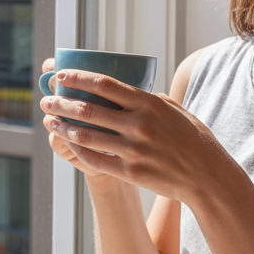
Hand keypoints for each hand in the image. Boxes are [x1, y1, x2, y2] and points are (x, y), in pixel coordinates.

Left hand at [41, 69, 239, 204]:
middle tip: (46, 100)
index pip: (105, 85)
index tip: (60, 76)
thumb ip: (151, 99)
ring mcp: (133, 149)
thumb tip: (128, 90)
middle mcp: (139, 124)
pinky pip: (96, 159)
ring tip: (50, 122)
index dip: (78, 78)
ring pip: (87, 135)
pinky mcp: (130, 172)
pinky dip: (78, 150)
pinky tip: (68, 144)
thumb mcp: (176, 111)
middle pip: (89, 109)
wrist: (207, 177)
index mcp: (149, 104)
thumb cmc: (193, 140)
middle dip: (62, 103)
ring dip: (64, 127)